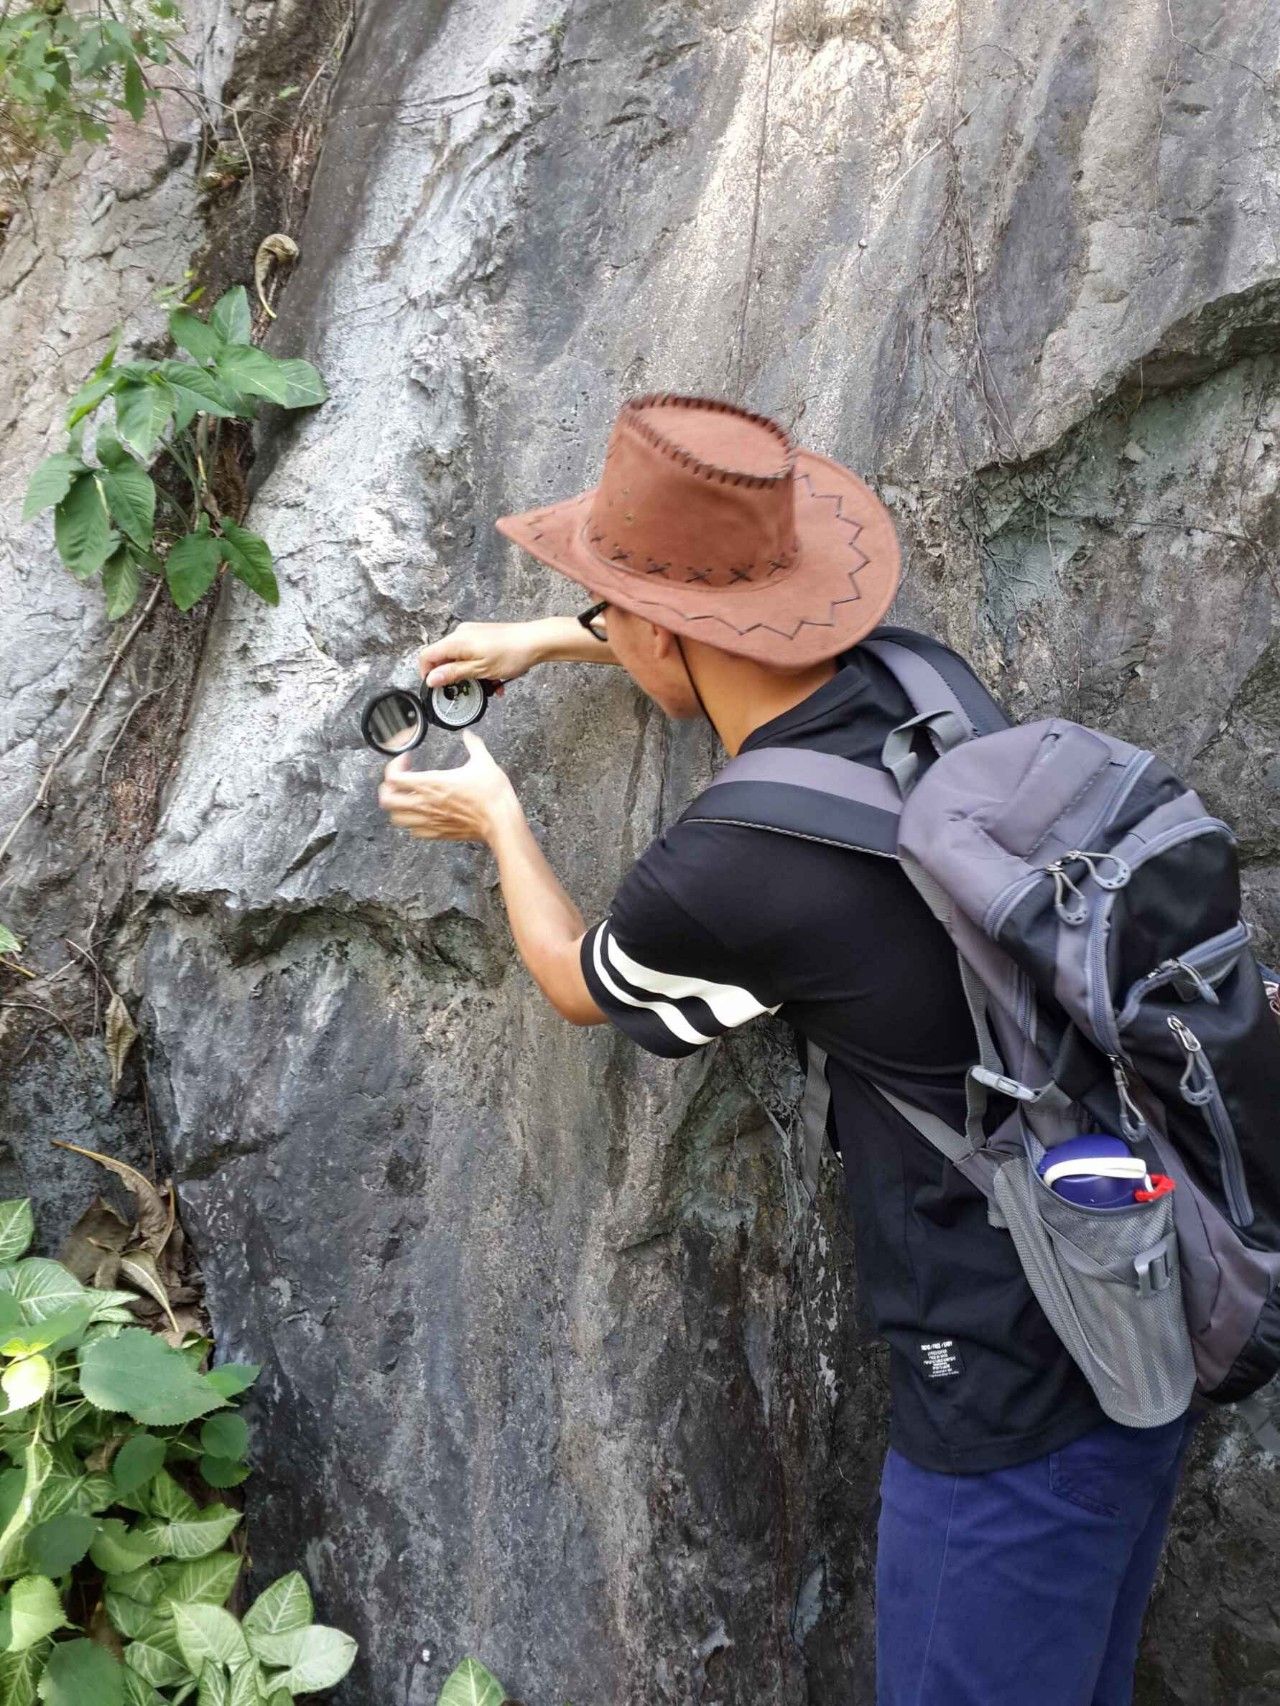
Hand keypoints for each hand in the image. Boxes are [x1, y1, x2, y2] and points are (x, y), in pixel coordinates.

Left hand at [377, 732, 517, 844]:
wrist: (500, 822)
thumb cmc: (492, 795)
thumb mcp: (483, 762)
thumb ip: (473, 745)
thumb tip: (469, 735)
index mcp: (432, 783)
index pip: (394, 777)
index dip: (394, 765)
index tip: (406, 759)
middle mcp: (425, 804)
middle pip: (387, 800)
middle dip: (387, 788)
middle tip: (399, 780)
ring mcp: (430, 821)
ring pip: (396, 818)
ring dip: (397, 807)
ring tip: (406, 798)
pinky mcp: (438, 834)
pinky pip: (414, 832)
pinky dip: (412, 822)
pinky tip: (422, 814)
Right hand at [418, 620, 546, 688]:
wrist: (535, 640)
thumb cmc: (511, 654)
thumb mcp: (479, 670)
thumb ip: (453, 674)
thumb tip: (431, 679)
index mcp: (456, 641)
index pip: (427, 656)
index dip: (426, 673)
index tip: (436, 688)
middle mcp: (460, 634)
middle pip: (443, 658)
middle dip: (454, 676)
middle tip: (467, 690)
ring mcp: (472, 633)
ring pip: (460, 658)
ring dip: (470, 674)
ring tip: (489, 685)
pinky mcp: (482, 636)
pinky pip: (472, 654)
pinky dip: (479, 667)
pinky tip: (495, 678)